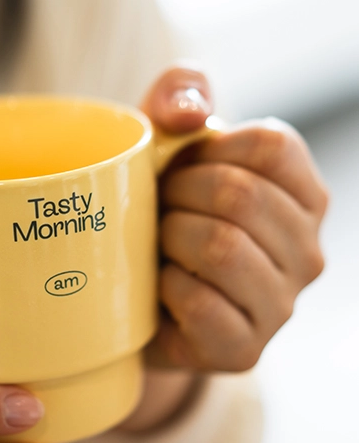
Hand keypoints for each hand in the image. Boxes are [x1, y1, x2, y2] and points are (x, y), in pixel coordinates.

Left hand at [143, 67, 327, 370]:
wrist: (136, 290)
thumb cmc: (159, 206)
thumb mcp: (165, 137)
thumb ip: (180, 93)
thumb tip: (190, 112)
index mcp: (302, 194)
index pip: (272, 146)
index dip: (207, 148)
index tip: (179, 165)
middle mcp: (307, 250)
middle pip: (241, 195)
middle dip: (178, 193)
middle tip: (159, 207)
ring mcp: (281, 305)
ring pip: (222, 247)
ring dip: (170, 237)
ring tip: (161, 244)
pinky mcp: (245, 349)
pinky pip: (202, 304)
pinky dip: (166, 287)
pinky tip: (162, 285)